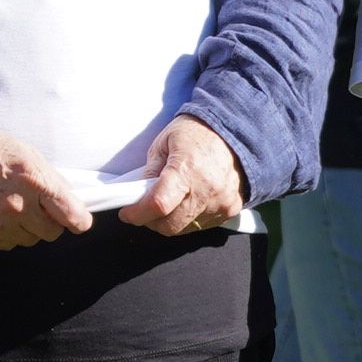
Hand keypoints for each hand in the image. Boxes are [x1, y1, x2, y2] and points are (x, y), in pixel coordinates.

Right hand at [0, 120, 90, 248]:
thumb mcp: (29, 155)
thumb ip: (52, 181)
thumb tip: (72, 202)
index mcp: (36, 181)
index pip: (73, 216)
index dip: (78, 221)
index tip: (77, 222)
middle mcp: (18, 205)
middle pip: (52, 232)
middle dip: (48, 222)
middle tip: (34, 207)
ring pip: (30, 240)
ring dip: (25, 228)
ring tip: (9, 207)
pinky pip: (8, 244)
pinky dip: (5, 233)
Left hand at [118, 115, 246, 236]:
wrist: (233, 133)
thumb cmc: (196, 134)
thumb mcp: (162, 145)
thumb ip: (148, 172)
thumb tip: (137, 196)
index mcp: (186, 170)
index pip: (158, 205)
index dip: (137, 214)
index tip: (127, 213)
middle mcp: (207, 190)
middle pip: (171, 225)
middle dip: (152, 221)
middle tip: (146, 208)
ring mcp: (221, 202)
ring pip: (186, 229)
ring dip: (173, 220)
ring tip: (173, 200)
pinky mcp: (231, 209)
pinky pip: (204, 225)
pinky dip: (192, 218)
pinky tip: (191, 201)